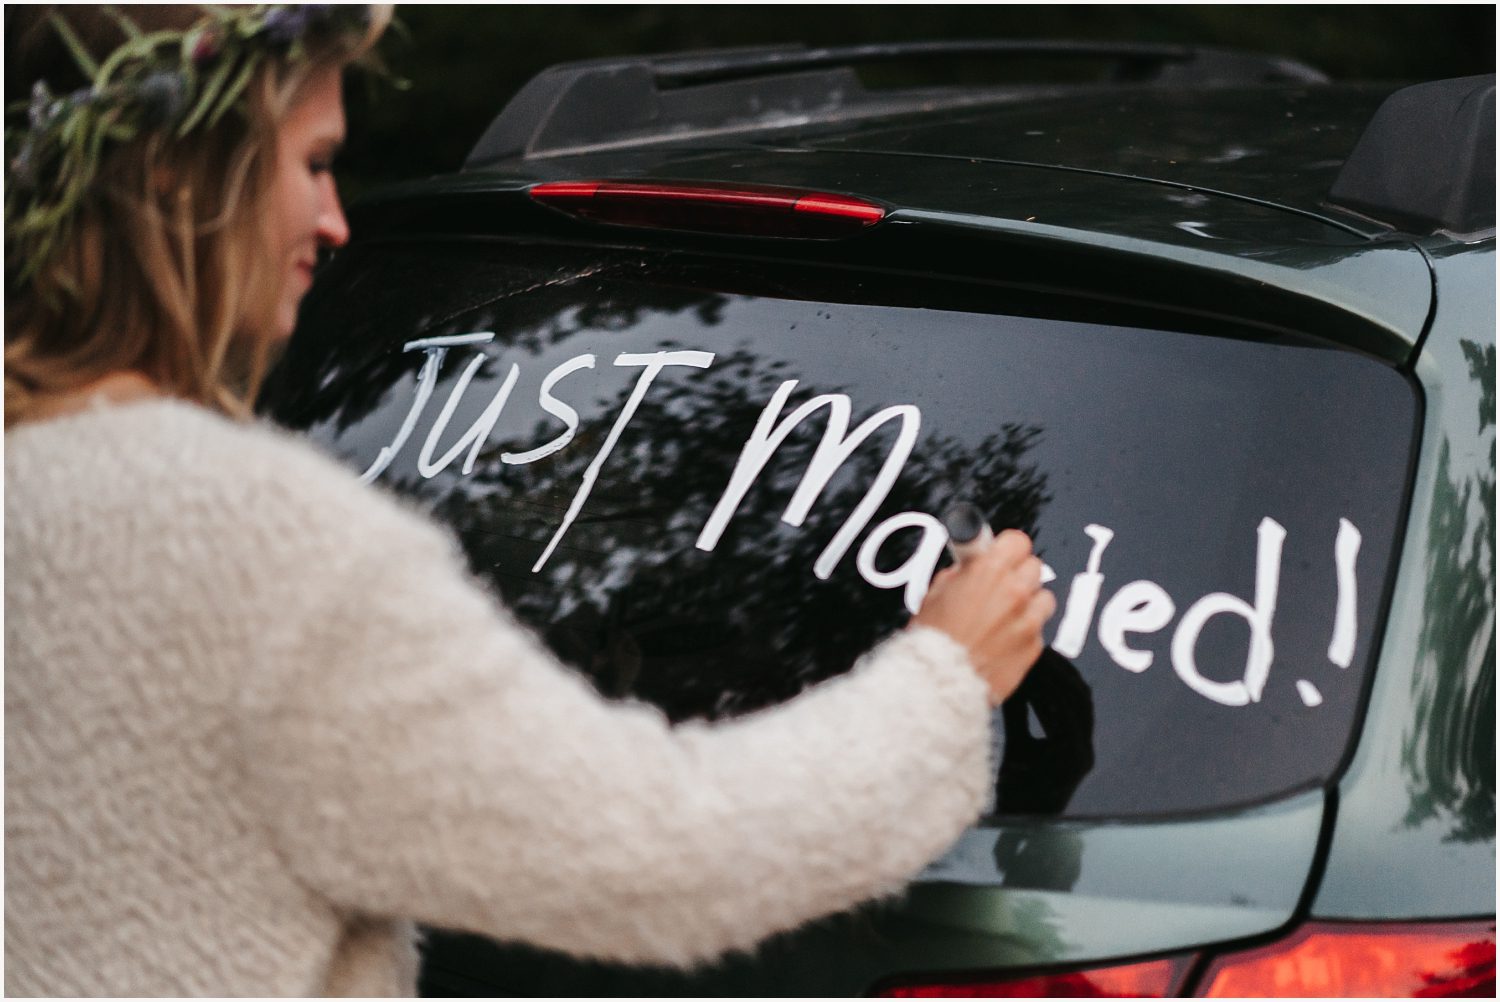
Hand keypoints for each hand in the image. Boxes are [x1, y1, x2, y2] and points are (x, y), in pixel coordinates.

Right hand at [911, 529, 1055, 705]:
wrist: (939, 683)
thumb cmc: (932, 642)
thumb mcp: (934, 594)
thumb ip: (959, 573)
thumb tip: (967, 566)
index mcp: (989, 571)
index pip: (1017, 540)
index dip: (1006, 548)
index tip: (1000, 554)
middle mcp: (1015, 592)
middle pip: (1034, 566)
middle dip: (1017, 573)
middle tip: (998, 586)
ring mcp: (1028, 620)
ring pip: (1043, 597)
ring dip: (1028, 602)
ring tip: (1004, 615)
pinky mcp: (1034, 647)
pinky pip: (1039, 629)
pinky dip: (1024, 632)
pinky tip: (1003, 640)